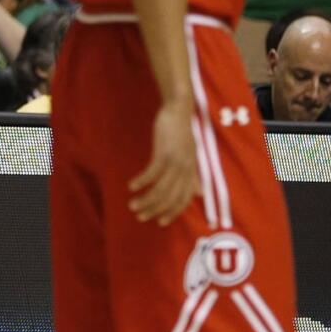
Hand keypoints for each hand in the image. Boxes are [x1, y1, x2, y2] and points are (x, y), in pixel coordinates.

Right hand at [128, 101, 200, 225]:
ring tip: (132, 204)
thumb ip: (193, 176)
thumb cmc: (182, 132)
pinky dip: (141, 182)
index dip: (173, 212)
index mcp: (191, 172)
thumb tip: (199, 193)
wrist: (179, 110)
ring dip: (145, 200)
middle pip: (170, 198)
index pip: (184, 199)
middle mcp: (185, 170)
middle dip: (154, 209)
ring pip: (160, 189)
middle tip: (140, 216)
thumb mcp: (191, 155)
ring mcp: (175, 162)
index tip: (160, 222)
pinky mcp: (164, 153)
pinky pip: (152, 173)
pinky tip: (131, 186)